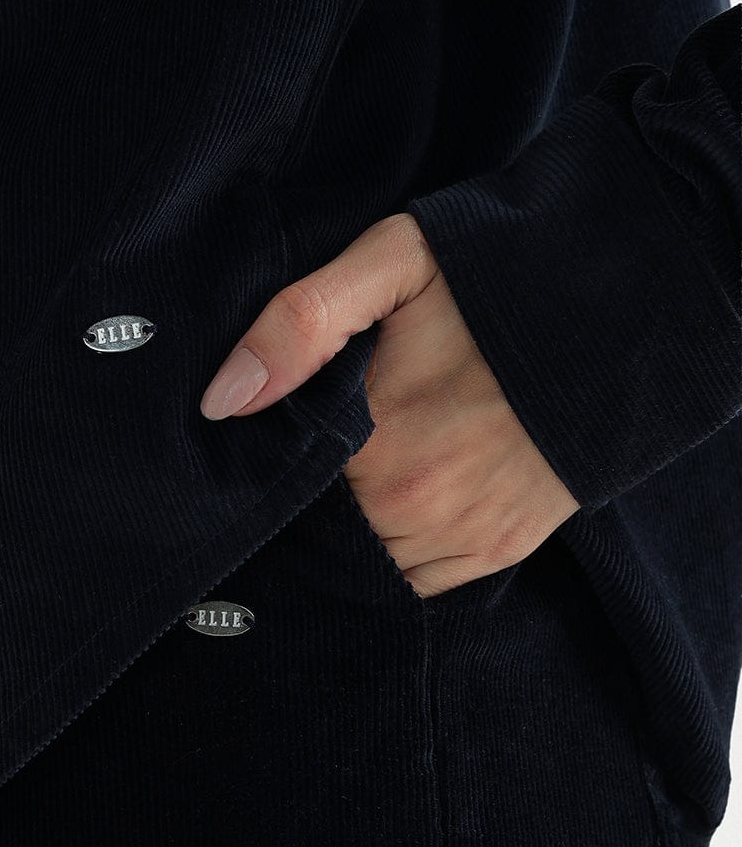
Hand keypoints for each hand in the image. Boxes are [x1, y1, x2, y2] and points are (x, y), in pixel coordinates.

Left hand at [199, 212, 578, 596]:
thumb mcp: (392, 264)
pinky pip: (416, 582)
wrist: (622, 308)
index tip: (282, 436)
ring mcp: (459, 537)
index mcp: (372, 442)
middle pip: (319, 525)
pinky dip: (399, 555)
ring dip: (354, 529)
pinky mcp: (498, 551)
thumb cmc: (496, 279)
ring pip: (364, 561)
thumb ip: (299, 324)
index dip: (274, 462)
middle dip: (313, 494)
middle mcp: (410, 507)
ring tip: (376, 466)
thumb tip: (224, 402)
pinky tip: (407, 502)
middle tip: (340, 440)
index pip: (281, 482)